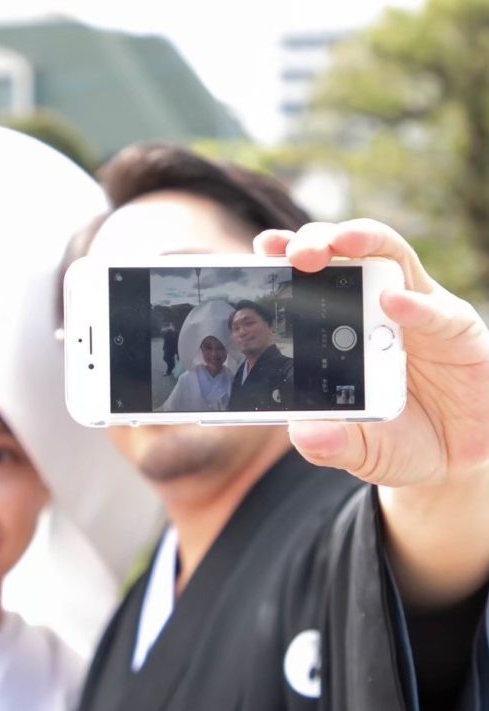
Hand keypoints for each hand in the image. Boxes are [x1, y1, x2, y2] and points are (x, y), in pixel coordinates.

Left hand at [255, 219, 488, 487]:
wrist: (451, 459)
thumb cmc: (394, 441)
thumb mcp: (357, 449)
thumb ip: (329, 443)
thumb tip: (304, 434)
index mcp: (338, 328)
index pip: (309, 281)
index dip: (286, 258)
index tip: (263, 250)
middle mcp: (375, 308)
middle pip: (345, 254)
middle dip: (318, 243)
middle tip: (297, 252)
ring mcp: (417, 313)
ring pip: (391, 258)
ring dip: (365, 241)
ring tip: (342, 242)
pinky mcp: (456, 330)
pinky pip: (437, 310)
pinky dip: (415, 305)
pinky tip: (393, 302)